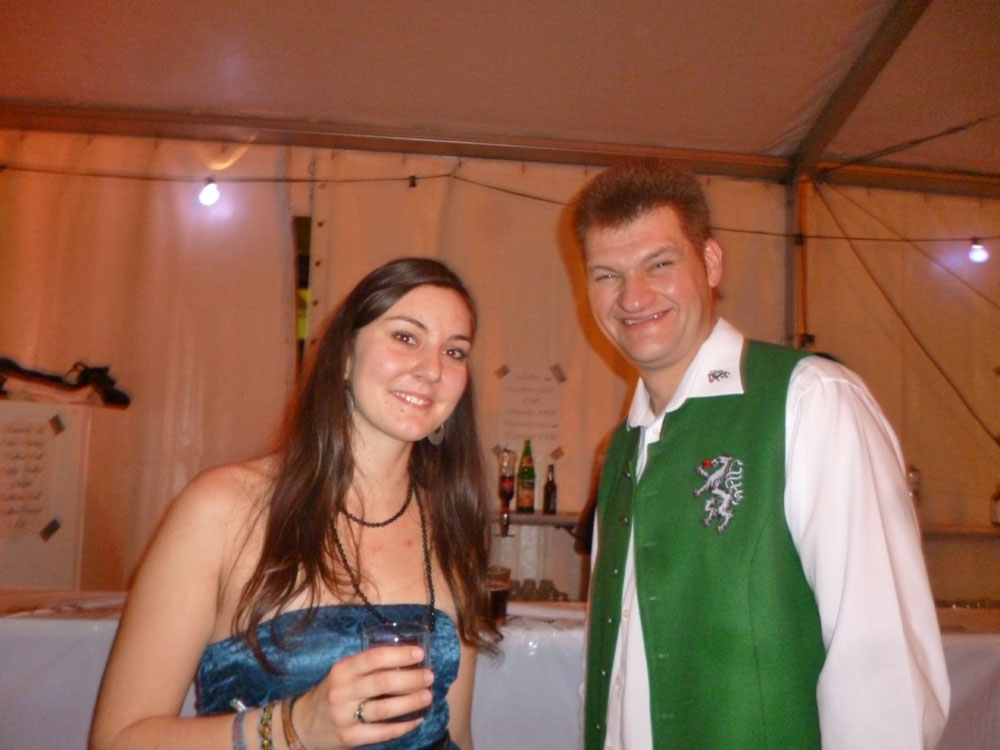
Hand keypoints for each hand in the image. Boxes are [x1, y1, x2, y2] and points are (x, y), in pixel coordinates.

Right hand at [292, 644, 432, 749]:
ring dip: (410, 702)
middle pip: (382, 683)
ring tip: (428, 696)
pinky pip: (381, 732)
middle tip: (429, 676)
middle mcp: (342, 691)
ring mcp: (345, 716)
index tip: (419, 653)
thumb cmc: (333, 692)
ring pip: (384, 709)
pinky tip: (416, 719)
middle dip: (410, 679)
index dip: (398, 654)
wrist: (304, 724)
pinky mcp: (350, 737)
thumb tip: (408, 659)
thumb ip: (368, 667)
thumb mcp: (344, 674)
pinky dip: (402, 726)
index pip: (373, 658)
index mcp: (342, 670)